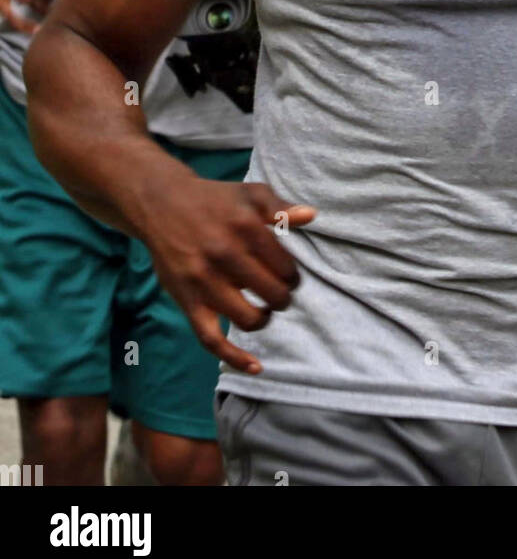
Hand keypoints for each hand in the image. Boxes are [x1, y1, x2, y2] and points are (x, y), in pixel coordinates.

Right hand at [141, 175, 316, 373]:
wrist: (162, 204)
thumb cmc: (214, 200)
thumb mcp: (250, 193)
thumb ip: (280, 206)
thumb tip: (311, 216)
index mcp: (245, 227)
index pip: (285, 266)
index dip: (293, 276)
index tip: (289, 276)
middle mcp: (225, 254)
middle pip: (272, 293)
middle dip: (283, 297)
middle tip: (279, 293)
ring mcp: (204, 281)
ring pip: (247, 318)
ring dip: (264, 318)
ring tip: (265, 309)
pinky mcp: (187, 300)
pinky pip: (211, 339)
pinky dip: (234, 358)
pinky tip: (255, 366)